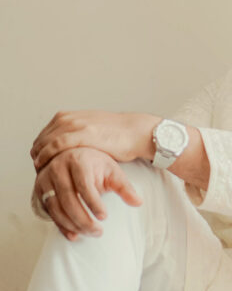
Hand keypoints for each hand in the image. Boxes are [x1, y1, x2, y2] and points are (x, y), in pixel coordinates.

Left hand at [31, 110, 159, 171]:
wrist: (134, 131)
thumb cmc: (114, 135)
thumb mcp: (88, 130)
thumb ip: (73, 136)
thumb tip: (63, 149)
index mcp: (67, 116)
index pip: (43, 136)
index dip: (38, 152)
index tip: (39, 166)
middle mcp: (68, 118)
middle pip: (41, 140)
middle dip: (37, 157)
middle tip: (40, 173)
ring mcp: (74, 125)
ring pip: (45, 143)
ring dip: (39, 159)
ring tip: (42, 174)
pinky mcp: (82, 133)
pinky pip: (56, 145)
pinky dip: (48, 157)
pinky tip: (48, 168)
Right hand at [34, 149, 142, 240]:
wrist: (73, 155)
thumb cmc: (95, 164)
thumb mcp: (112, 171)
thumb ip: (125, 187)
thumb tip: (138, 203)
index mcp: (78, 160)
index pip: (84, 185)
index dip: (93, 203)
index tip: (105, 217)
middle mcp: (58, 168)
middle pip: (68, 200)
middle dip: (83, 219)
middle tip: (98, 232)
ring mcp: (46, 179)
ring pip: (56, 208)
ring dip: (73, 225)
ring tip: (91, 233)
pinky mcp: (40, 190)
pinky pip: (49, 212)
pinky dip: (61, 226)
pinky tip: (75, 235)